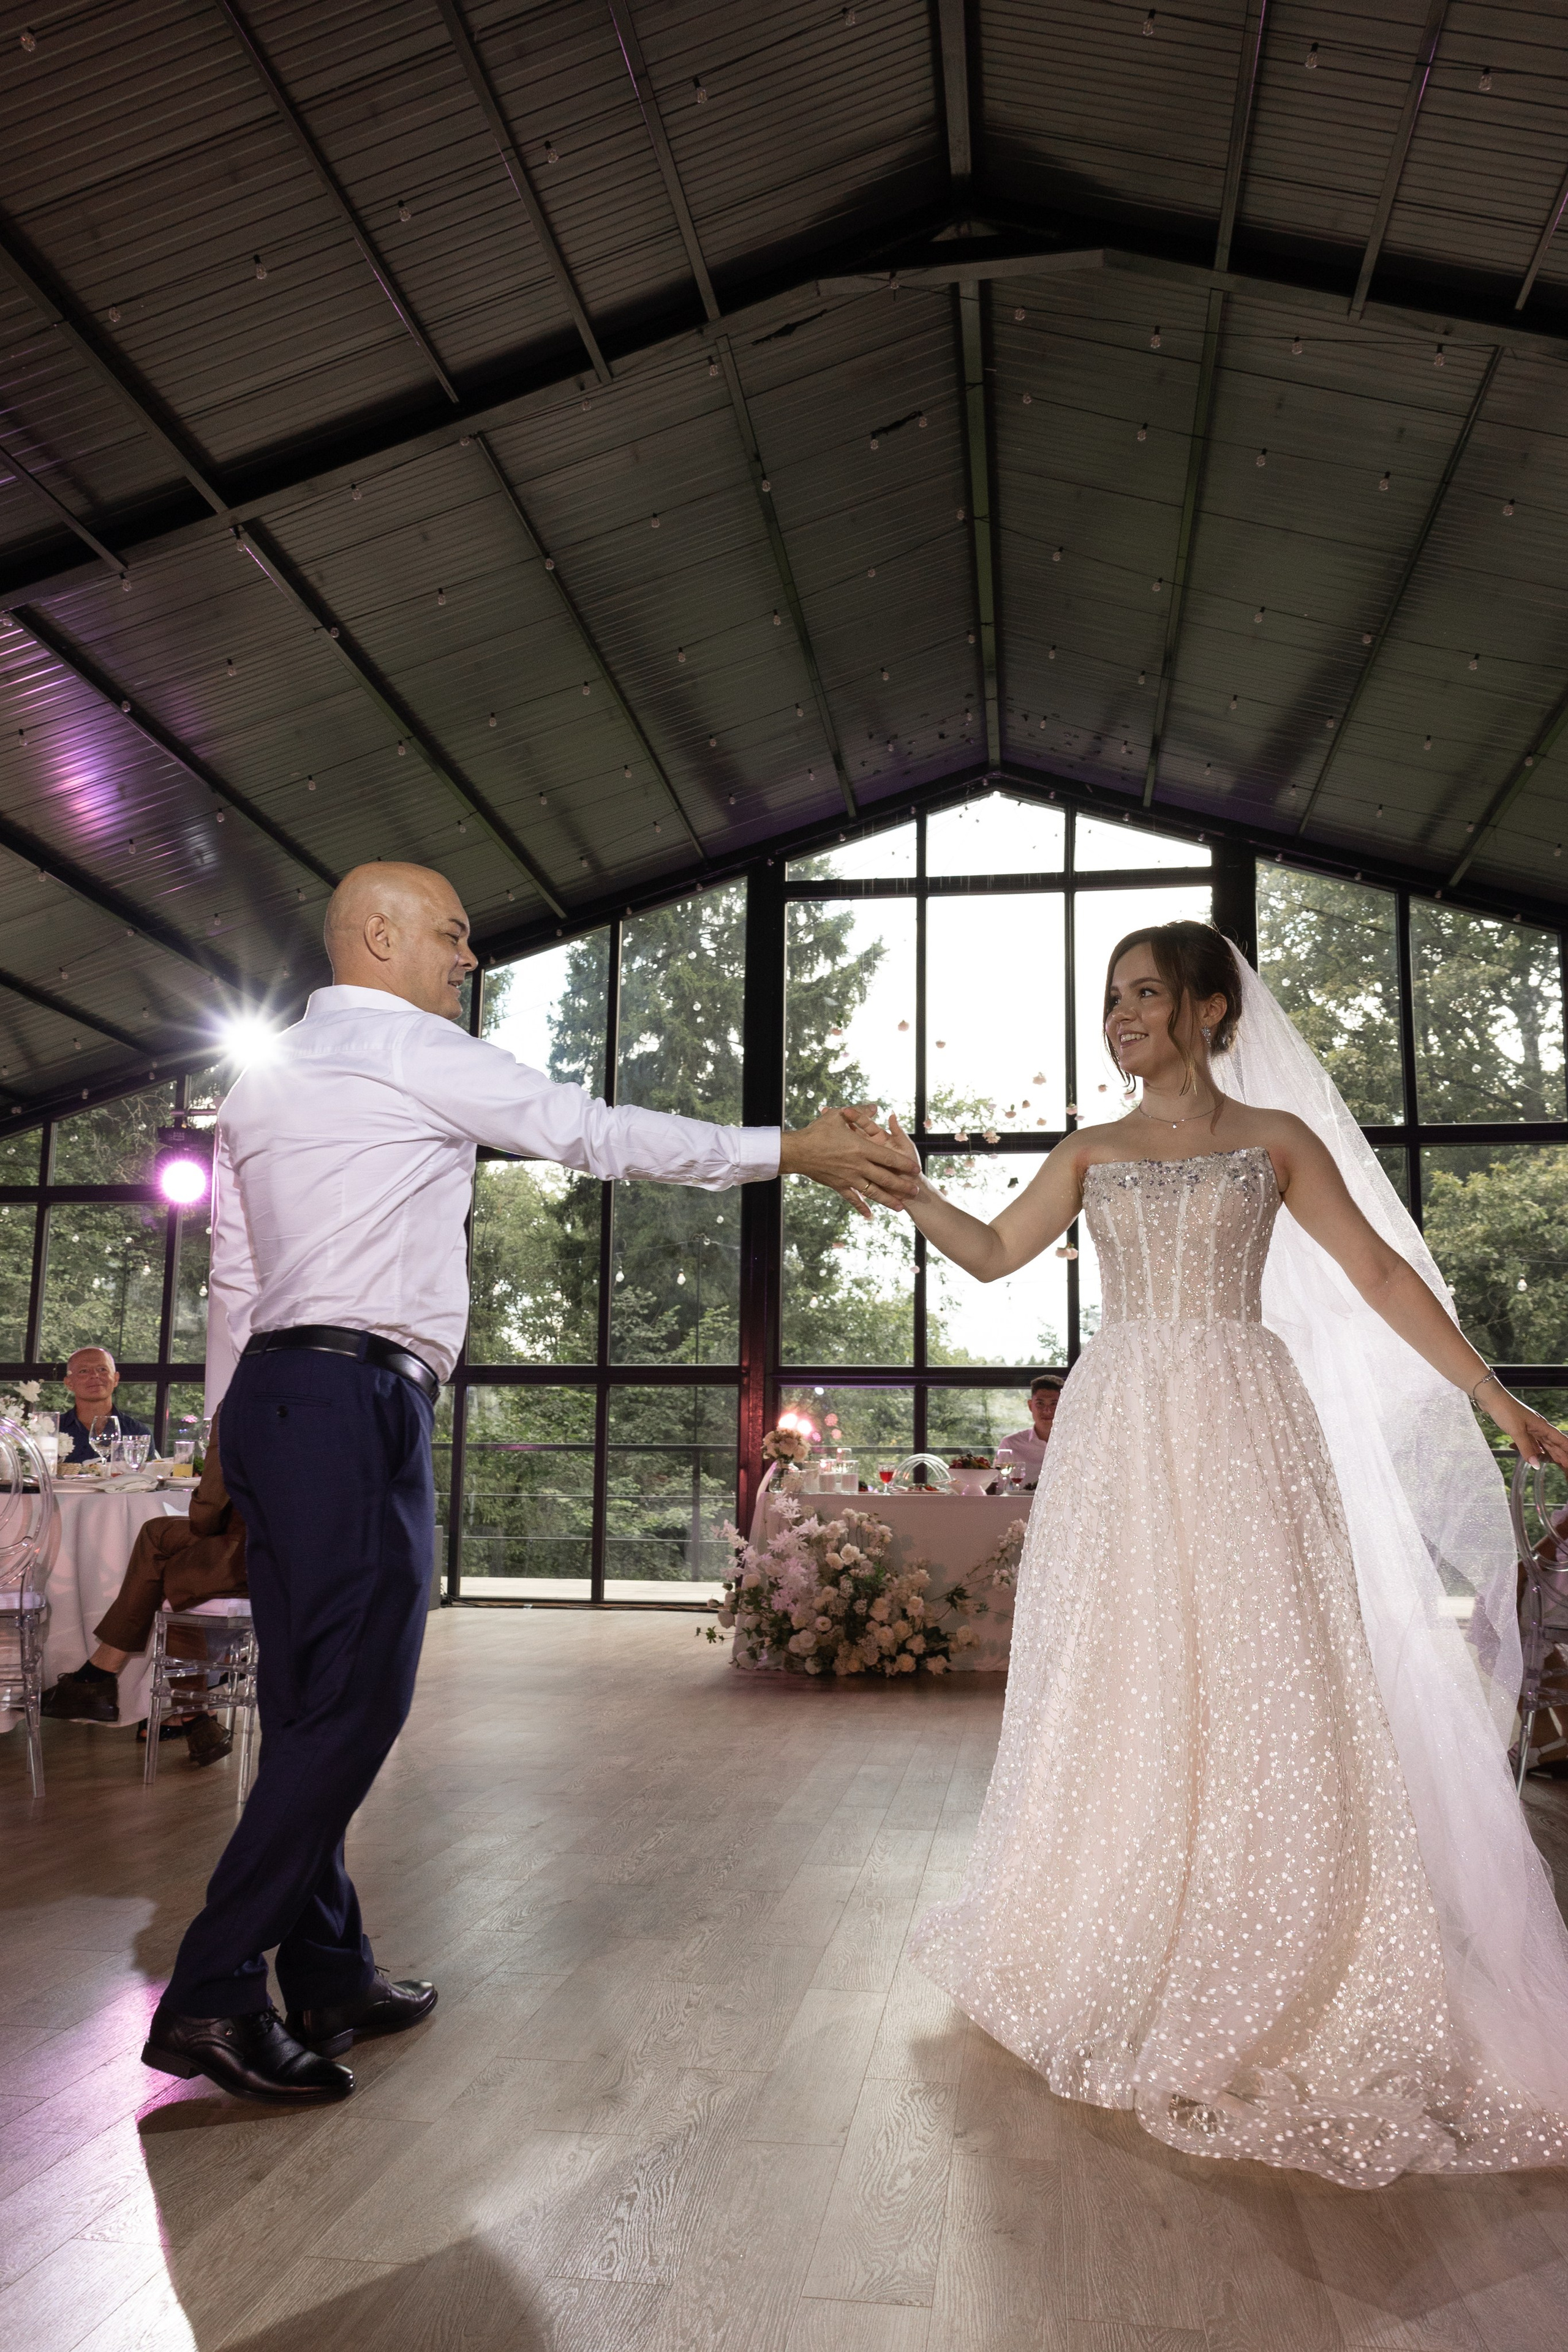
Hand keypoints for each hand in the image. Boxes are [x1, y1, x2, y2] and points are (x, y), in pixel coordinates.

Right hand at [779, 1105, 921, 1217]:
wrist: (797, 1151)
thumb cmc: (817, 1131)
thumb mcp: (838, 1116)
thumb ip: (859, 1112)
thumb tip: (875, 1107)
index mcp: (861, 1148)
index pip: (888, 1158)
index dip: (903, 1164)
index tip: (915, 1169)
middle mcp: (858, 1166)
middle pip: (885, 1178)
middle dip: (902, 1185)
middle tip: (915, 1191)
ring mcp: (848, 1178)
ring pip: (872, 1192)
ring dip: (888, 1200)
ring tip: (900, 1207)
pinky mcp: (838, 1186)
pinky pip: (852, 1199)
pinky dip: (861, 1207)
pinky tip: (869, 1215)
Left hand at [1487, 1389, 1567, 1470]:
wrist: (1491, 1398)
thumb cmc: (1505, 1410)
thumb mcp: (1517, 1431)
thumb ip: (1526, 1448)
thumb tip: (1535, 1465)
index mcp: (1541, 1425)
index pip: (1559, 1439)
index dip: (1566, 1449)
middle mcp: (1538, 1426)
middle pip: (1552, 1442)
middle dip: (1560, 1453)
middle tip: (1566, 1465)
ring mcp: (1529, 1426)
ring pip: (1543, 1441)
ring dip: (1550, 1451)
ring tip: (1557, 1461)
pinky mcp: (1520, 1427)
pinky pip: (1532, 1440)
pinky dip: (1536, 1448)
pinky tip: (1537, 1453)